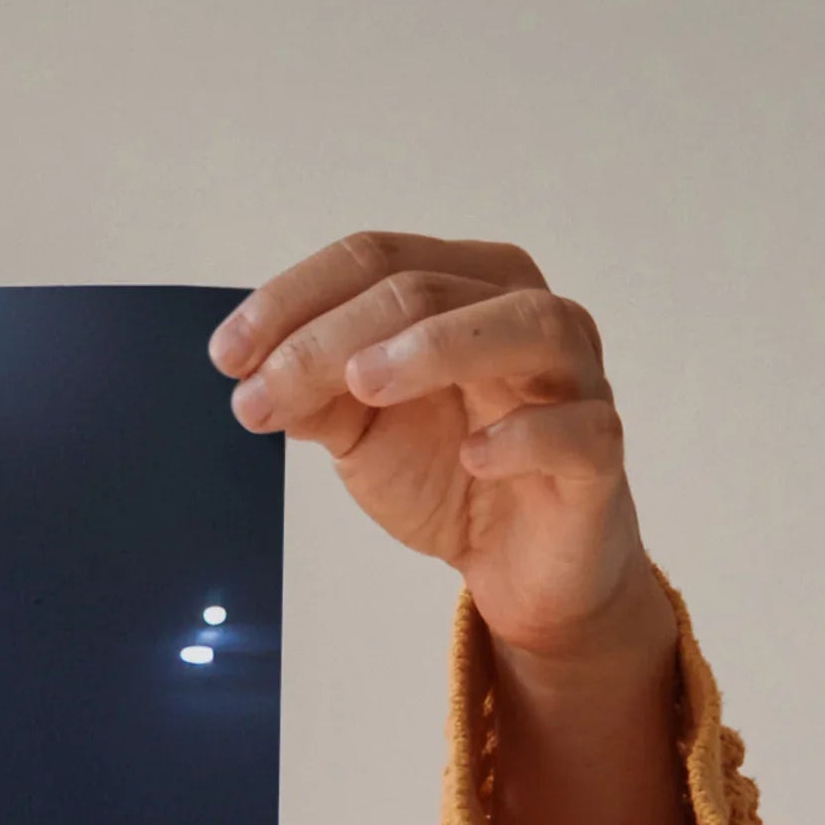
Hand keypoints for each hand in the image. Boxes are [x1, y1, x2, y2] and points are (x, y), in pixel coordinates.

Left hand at [211, 233, 666, 673]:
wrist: (518, 566)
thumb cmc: (450, 475)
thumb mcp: (362, 432)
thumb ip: (314, 396)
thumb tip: (251, 374)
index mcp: (467, 290)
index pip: (379, 258)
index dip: (296, 298)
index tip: (227, 355)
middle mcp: (527, 314)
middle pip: (431, 288)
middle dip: (332, 336)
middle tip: (262, 390)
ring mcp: (574, 379)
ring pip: (526, 325)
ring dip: (438, 346)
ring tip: (361, 383)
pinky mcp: (598, 453)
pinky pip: (578, 429)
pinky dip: (526, 435)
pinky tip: (472, 455)